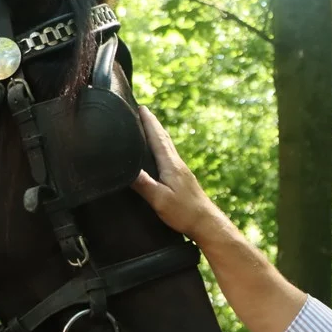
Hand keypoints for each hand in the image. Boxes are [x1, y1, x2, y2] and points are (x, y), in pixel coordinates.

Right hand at [131, 106, 222, 238]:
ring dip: (158, 134)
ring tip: (149, 127)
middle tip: (143, 111)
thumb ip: (143, 184)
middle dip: (153, 124)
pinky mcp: (183, 179)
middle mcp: (177, 164)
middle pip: (164, 138)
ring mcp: (181, 171)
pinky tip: (160, 155)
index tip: (141, 107)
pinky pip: (170, 156)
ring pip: (168, 147)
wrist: (206, 223)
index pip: (157, 138)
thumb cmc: (184, 213)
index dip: (149, 122)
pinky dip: (163, 148)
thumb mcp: (159, 200)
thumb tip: (126, 168)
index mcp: (170, 164)